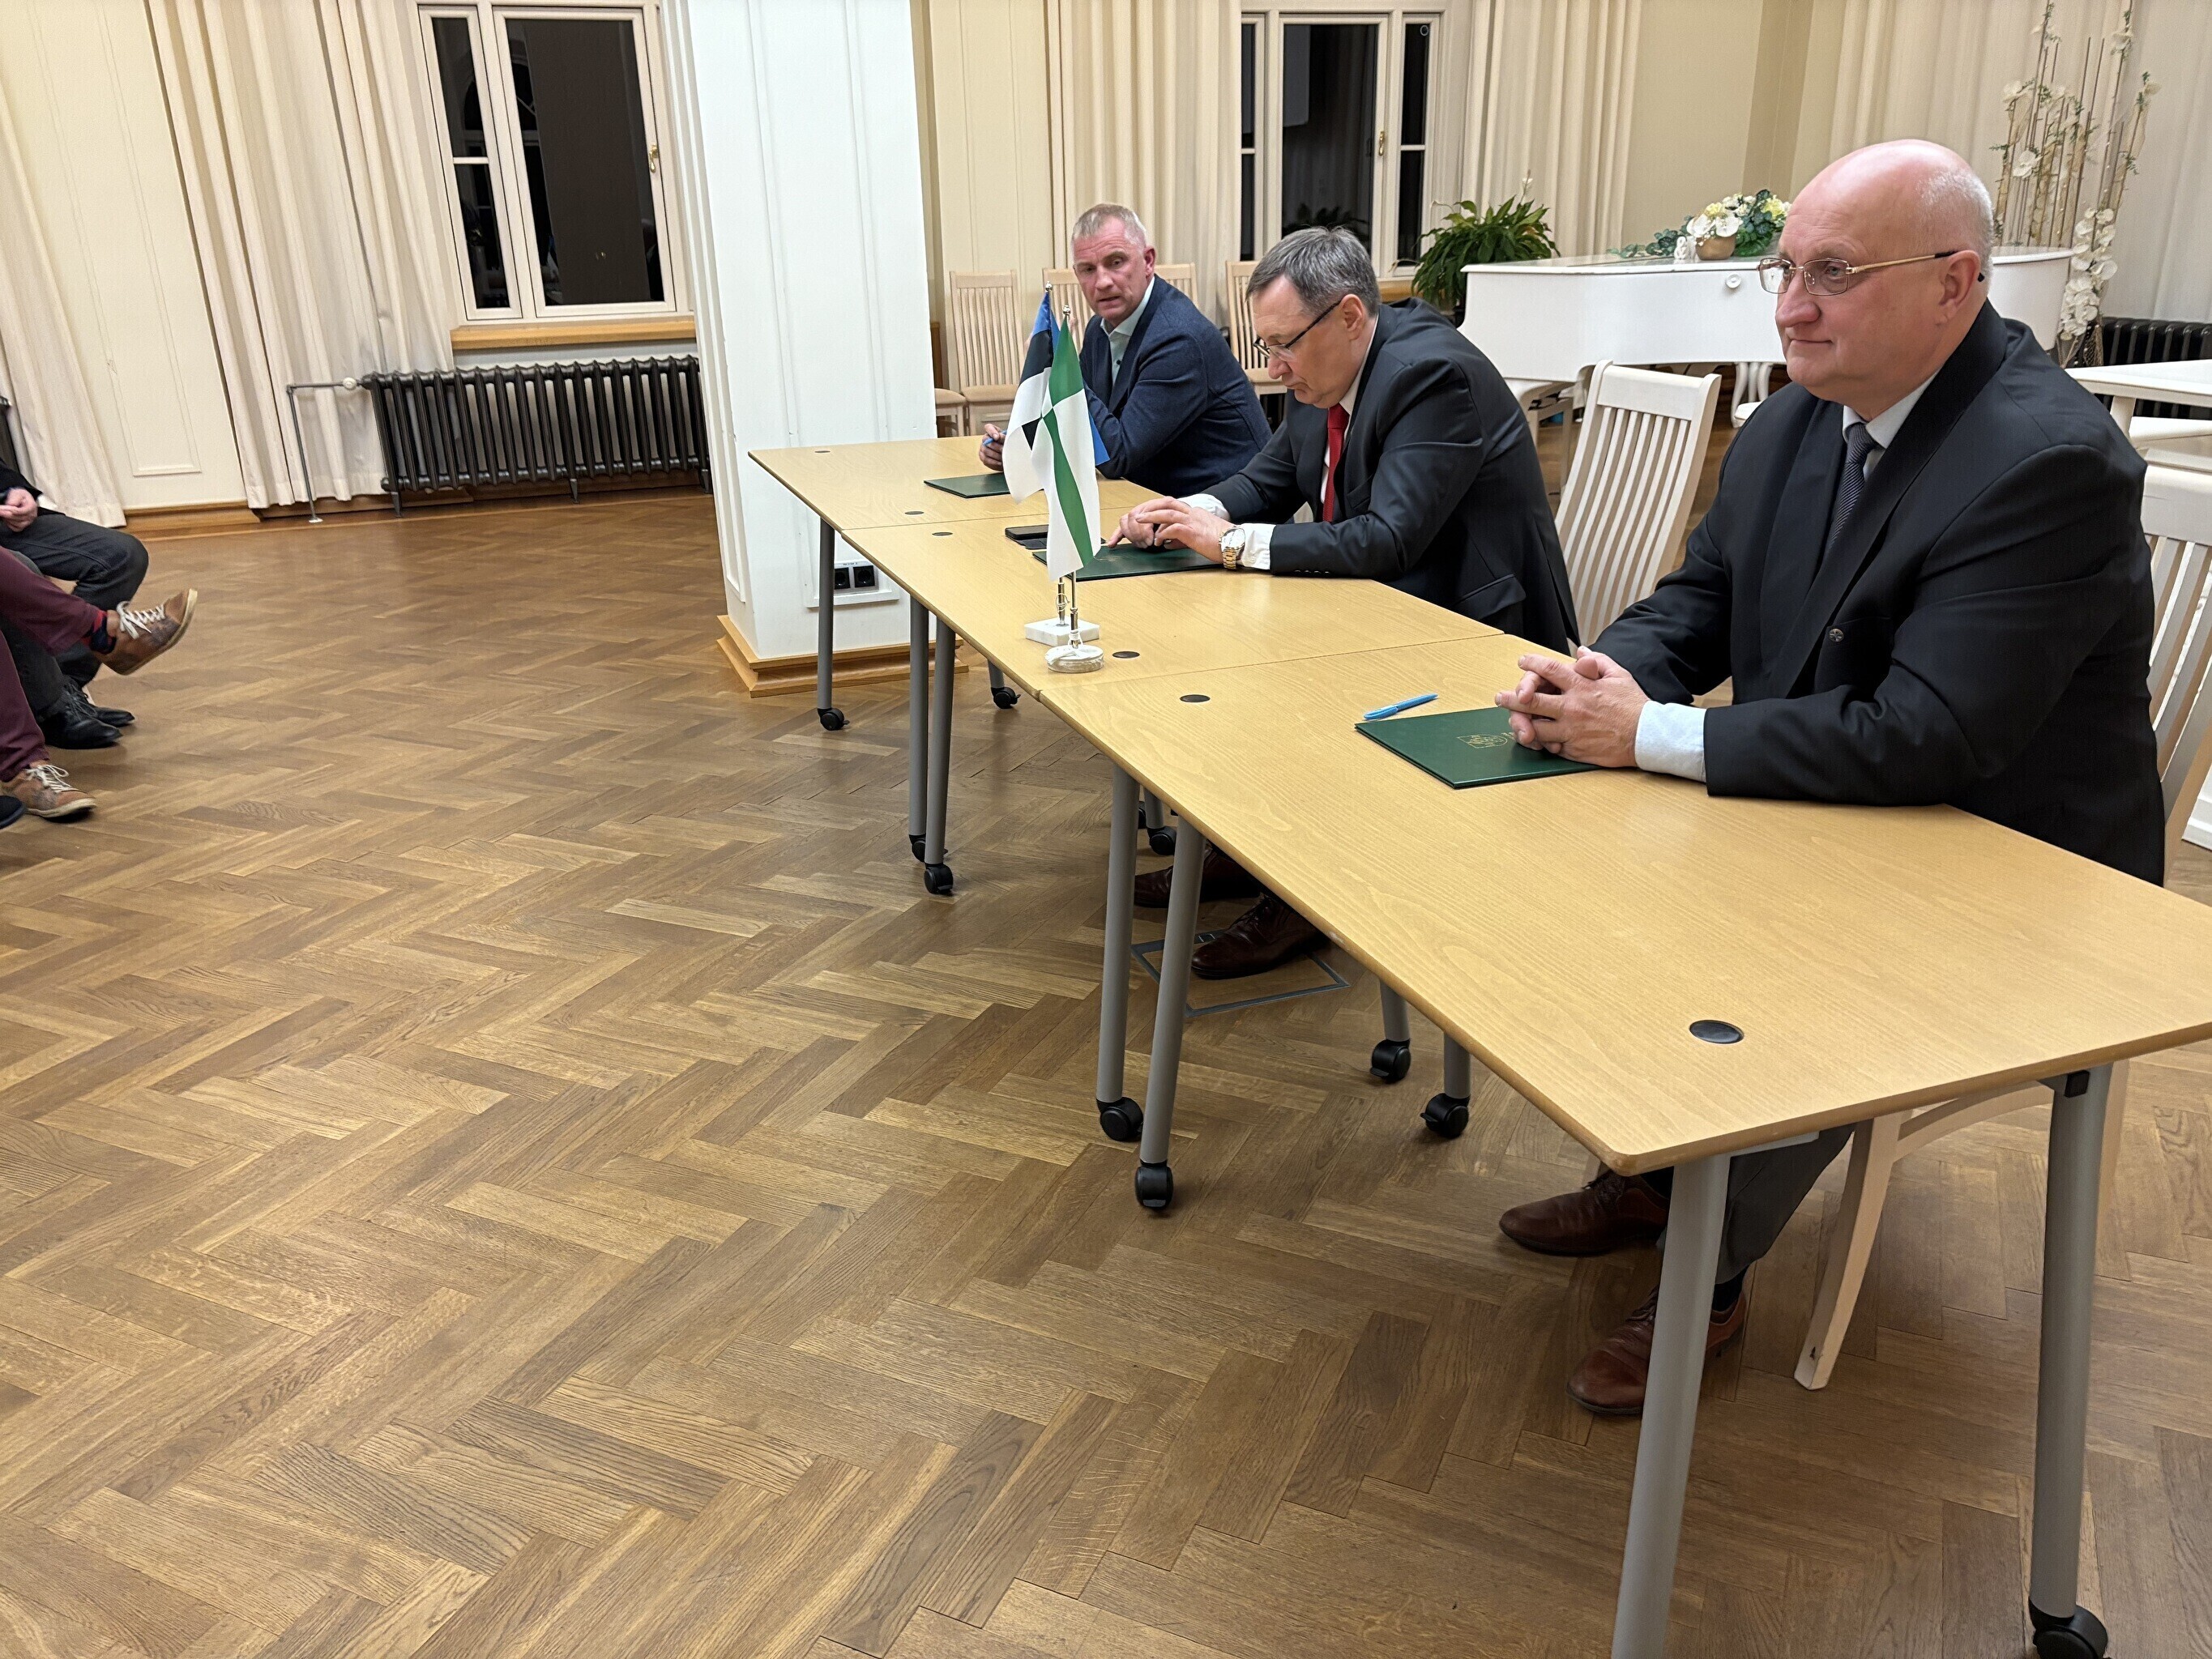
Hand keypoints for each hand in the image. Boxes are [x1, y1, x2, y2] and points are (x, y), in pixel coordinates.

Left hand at [0, 489, 34, 532]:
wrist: (23, 500)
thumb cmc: (20, 497)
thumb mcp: (18, 493)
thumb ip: (15, 498)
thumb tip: (11, 504)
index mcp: (31, 506)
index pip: (21, 511)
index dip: (10, 510)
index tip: (1, 508)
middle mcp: (32, 515)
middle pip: (17, 518)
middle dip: (6, 514)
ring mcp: (28, 522)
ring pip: (17, 524)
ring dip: (8, 519)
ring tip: (2, 513)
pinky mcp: (24, 526)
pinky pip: (16, 528)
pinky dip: (10, 525)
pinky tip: (7, 519)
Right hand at [978, 424, 1004, 472]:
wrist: (1008, 457)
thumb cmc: (1008, 445)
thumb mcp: (1008, 440)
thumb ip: (1003, 437)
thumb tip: (999, 437)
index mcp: (992, 431)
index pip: (988, 427)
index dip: (992, 432)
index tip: (997, 437)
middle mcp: (985, 438)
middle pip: (986, 440)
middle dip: (996, 446)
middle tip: (1003, 450)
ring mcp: (982, 447)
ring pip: (985, 450)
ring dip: (995, 455)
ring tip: (1003, 457)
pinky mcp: (982, 457)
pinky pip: (986, 459)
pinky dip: (994, 461)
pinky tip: (1000, 462)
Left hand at [1108, 496, 1230, 560]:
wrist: (1237, 544)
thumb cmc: (1221, 543)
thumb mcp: (1198, 538)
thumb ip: (1181, 538)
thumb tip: (1168, 542)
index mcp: (1195, 513)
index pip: (1171, 505)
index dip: (1156, 508)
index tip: (1145, 514)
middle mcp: (1193, 513)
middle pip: (1166, 503)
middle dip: (1149, 507)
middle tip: (1137, 514)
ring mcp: (1193, 521)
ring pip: (1167, 512)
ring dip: (1151, 516)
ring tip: (1139, 521)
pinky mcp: (1193, 531)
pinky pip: (1173, 528)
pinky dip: (1163, 533)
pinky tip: (1158, 541)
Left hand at [1493, 647, 1647, 766]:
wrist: (1646, 736)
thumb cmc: (1634, 706)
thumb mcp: (1619, 676)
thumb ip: (1598, 661)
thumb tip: (1582, 652)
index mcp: (1582, 687)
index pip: (1550, 670)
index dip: (1532, 664)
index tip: (1523, 661)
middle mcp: (1572, 707)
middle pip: (1532, 700)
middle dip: (1512, 698)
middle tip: (1500, 697)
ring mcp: (1570, 730)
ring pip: (1535, 727)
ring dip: (1520, 723)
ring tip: (1512, 720)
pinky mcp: (1573, 748)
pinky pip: (1550, 745)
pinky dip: (1541, 742)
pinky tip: (1534, 739)